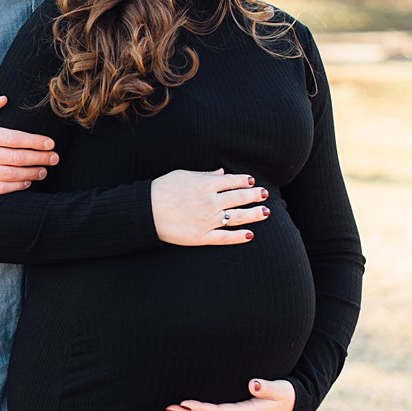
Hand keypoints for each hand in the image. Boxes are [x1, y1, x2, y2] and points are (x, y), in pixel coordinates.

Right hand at [0, 95, 58, 197]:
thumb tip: (5, 99)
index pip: (13, 138)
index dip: (34, 141)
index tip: (50, 143)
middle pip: (15, 157)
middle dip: (39, 157)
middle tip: (54, 158)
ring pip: (10, 174)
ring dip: (32, 173)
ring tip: (44, 170)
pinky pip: (0, 189)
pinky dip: (17, 186)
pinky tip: (27, 182)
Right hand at [150, 168, 268, 245]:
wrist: (145, 211)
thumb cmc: (161, 189)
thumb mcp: (182, 175)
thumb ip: (205, 175)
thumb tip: (223, 173)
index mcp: (205, 185)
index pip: (232, 181)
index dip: (244, 181)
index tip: (252, 181)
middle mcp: (210, 202)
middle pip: (239, 198)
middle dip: (255, 195)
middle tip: (265, 194)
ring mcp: (208, 220)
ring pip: (238, 217)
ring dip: (254, 214)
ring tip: (266, 212)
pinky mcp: (202, 236)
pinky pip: (225, 237)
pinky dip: (239, 237)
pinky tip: (250, 235)